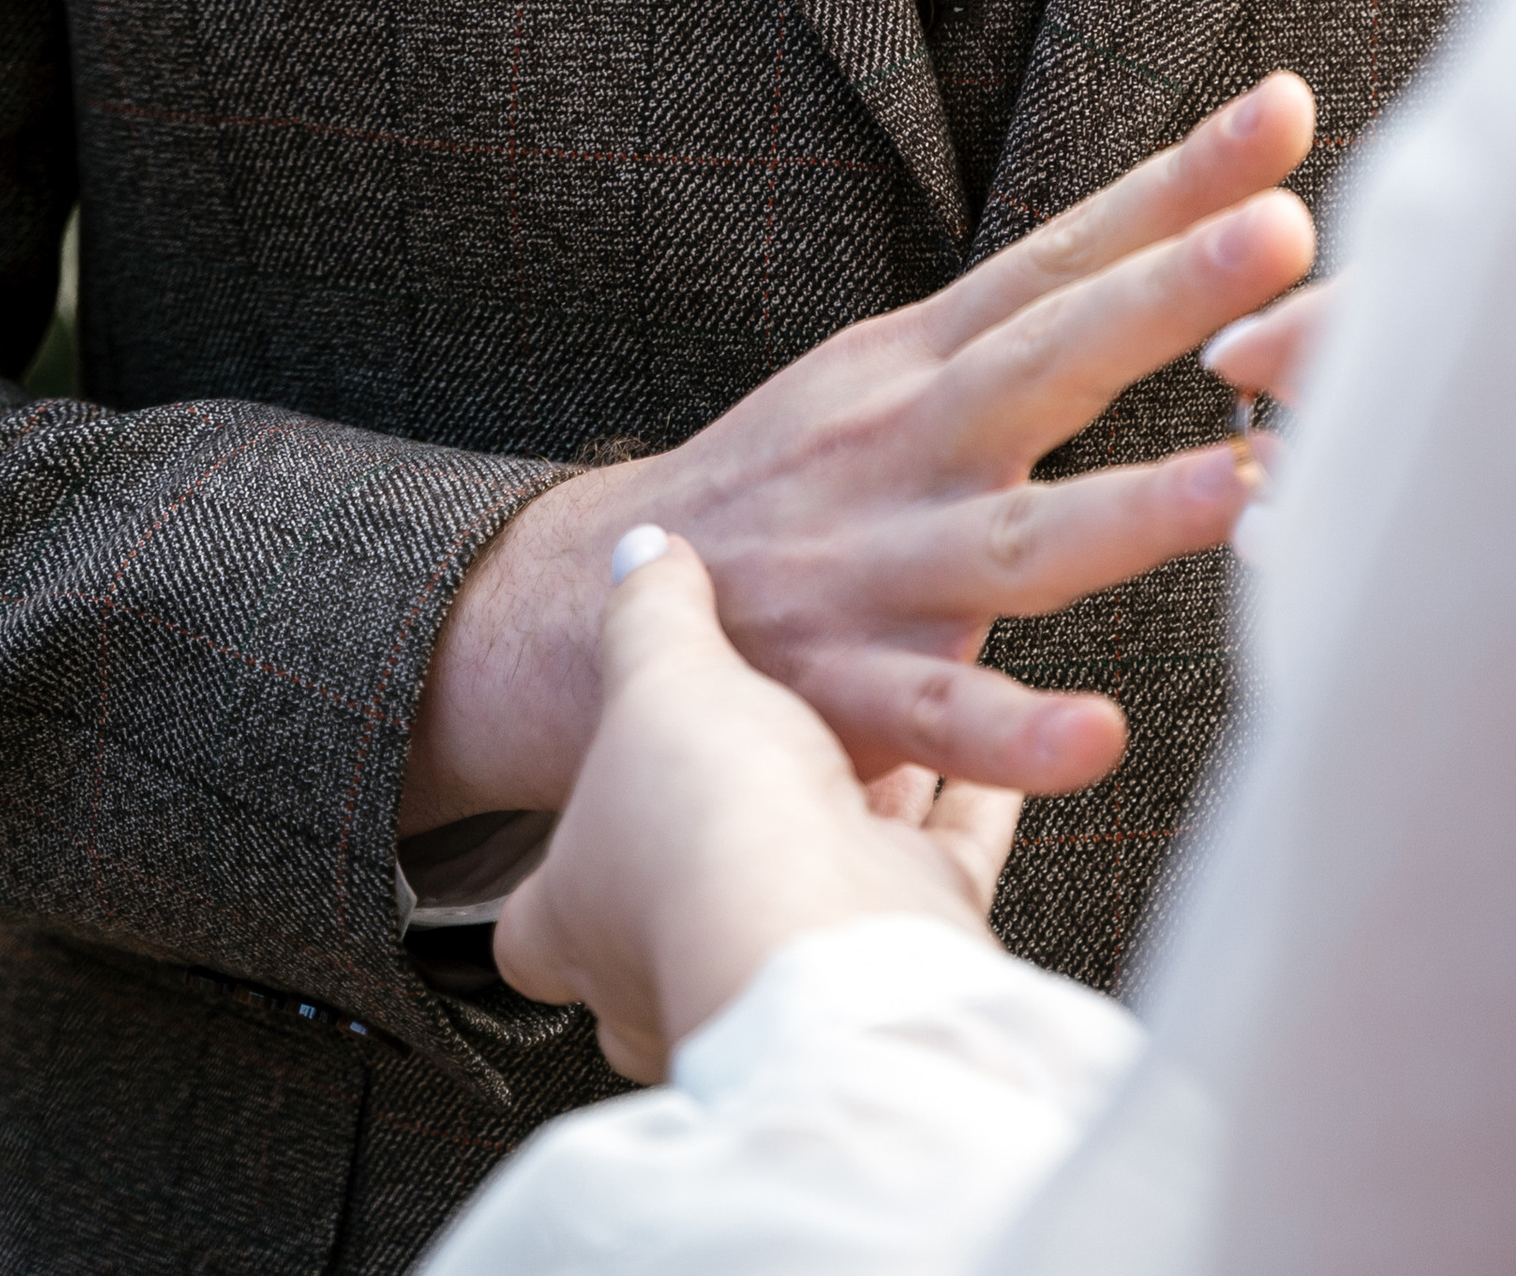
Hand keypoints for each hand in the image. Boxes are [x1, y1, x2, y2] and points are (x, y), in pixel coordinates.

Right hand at [403, 75, 1317, 826]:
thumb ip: (1027, 325)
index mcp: (923, 359)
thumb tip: (1185, 248)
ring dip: (1133, 510)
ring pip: (1020, 539)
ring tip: (1250, 481)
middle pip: (1052, 357)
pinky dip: (1015, 732)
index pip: (1065, 253)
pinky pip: (939, 721)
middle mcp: (908, 442)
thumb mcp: (888, 371)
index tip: (1289, 111)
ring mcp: (875, 566)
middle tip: (1291, 231)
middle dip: (1169, 292)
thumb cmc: (794, 480)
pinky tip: (1101, 738)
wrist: (590, 608)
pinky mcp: (841, 692)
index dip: (1176, 184)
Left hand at [493, 534, 1012, 1083]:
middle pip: (693, 892)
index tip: (589, 808)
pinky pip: (934, 862)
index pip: (533, 919)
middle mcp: (676, 966)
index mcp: (577, 921)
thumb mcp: (660, 680)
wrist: (825, 942)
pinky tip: (982, 754)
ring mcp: (790, 961)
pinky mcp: (892, 938)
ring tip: (886, 722)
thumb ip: (653, 616)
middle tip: (759, 749)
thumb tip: (639, 551)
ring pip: (813, 876)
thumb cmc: (703, 832)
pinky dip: (966, 805)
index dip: (560, 859)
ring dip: (853, 802)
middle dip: (735, 823)